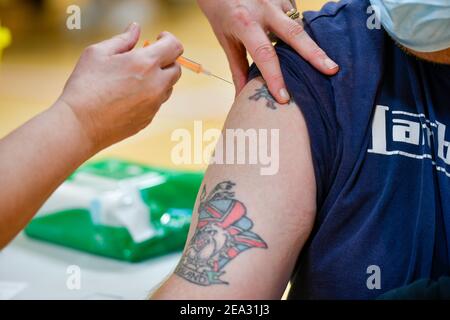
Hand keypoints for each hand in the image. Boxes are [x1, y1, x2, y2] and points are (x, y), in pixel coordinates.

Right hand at [59, 23, 182, 151]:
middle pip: (176, 69)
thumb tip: (136, 29)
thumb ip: (122, 39)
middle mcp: (156, 85)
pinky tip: (126, 97)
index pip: (175, 47)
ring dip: (158, 79)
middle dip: (166, 61)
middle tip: (145, 59)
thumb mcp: (98, 53)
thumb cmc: (85, 85)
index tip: (159, 39)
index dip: (169, 40)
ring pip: (167, 88)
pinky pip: (155, 103)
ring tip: (132, 79)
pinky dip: (148, 96)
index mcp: (146, 63)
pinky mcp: (148, 119)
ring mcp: (154, 104)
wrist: (80, 124)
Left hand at [197, 0, 338, 103]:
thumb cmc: (220, 11)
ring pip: (299, 25)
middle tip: (332, 70)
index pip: (264, 54)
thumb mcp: (225, 39)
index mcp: (244, 23)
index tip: (283, 98)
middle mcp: (264, 8)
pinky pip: (297, 17)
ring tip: (326, 63)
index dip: (274, 77)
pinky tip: (305, 45)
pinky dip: (301, 32)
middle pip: (294, 34)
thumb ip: (237, 67)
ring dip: (310, 45)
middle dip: (314, 54)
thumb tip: (242, 96)